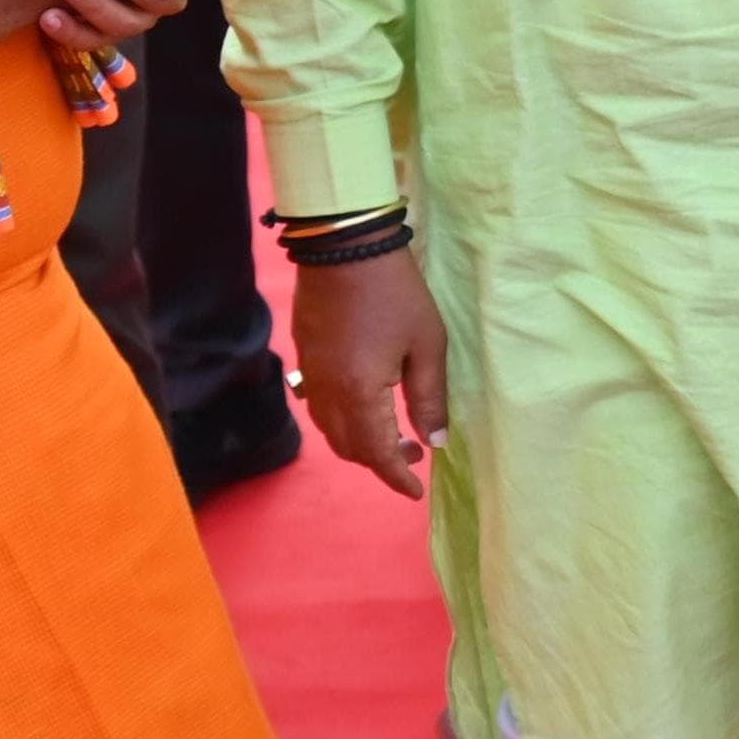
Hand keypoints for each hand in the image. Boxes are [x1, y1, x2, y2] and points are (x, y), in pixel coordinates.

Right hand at [292, 248, 449, 499]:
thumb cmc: (396, 294)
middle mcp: (327, 392)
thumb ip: (429, 398)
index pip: (376, 453)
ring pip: (329, 430)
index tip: (416, 490)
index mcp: (360, 393)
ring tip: (393, 433)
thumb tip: (435, 441)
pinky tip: (365, 406)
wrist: (344, 248)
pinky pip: (318, 406)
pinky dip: (341, 420)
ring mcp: (310, 375)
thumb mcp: (427, 345)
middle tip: (415, 454)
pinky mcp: (304, 358)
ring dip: (359, 442)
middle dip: (380, 462)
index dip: (397, 477)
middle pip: (349, 447)